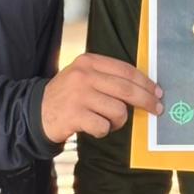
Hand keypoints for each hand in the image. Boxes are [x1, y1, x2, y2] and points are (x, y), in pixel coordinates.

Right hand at [42, 53, 162, 142]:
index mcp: (89, 61)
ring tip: (107, 121)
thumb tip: (144, 89)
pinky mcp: (74, 115)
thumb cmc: (68, 96)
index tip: (157, 92)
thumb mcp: (84, 77)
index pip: (126, 70)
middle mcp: (84, 75)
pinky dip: (103, 131)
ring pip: (118, 110)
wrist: (36, 112)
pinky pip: (104, 127)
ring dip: (118, 121)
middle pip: (127, 90)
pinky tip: (93, 127)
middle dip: (146, 101)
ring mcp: (79, 95)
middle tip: (156, 110)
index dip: (145, 83)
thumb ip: (108, 78)